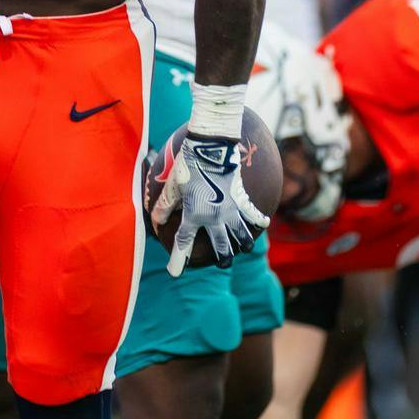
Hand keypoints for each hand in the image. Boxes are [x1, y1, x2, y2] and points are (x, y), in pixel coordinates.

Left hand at [158, 129, 268, 276]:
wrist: (211, 146)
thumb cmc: (187, 164)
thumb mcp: (172, 185)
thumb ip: (165, 206)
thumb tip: (156, 220)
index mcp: (194, 215)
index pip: (184, 243)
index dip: (178, 259)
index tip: (175, 272)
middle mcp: (214, 217)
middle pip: (221, 246)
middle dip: (223, 258)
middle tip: (223, 263)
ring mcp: (230, 209)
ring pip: (241, 235)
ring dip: (243, 243)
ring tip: (244, 247)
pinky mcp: (241, 197)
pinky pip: (252, 212)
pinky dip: (258, 219)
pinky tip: (262, 223)